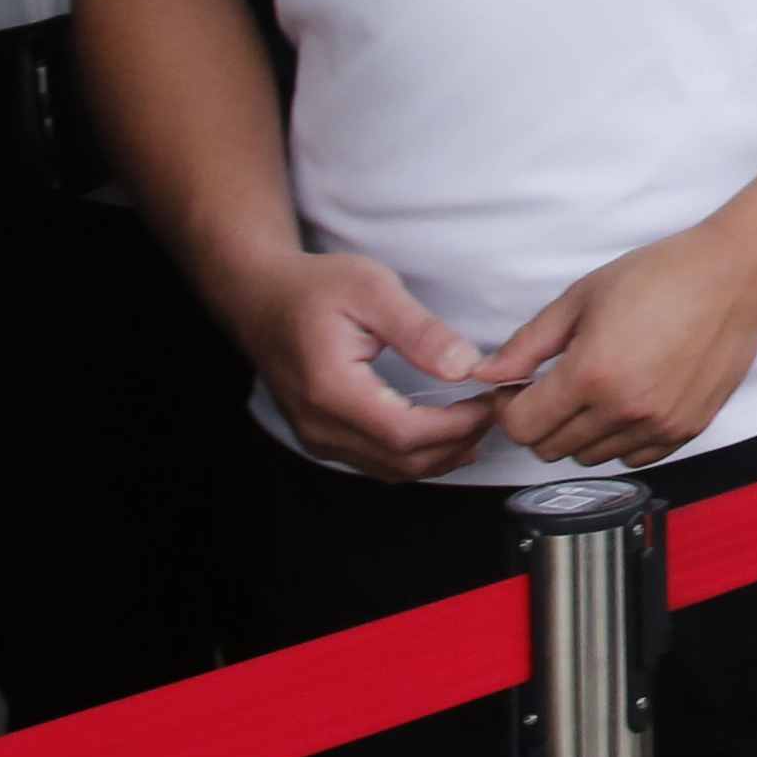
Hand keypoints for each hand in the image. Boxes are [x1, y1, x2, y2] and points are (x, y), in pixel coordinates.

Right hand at [228, 248, 516, 481]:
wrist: (260, 297)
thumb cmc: (315, 287)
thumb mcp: (373, 289)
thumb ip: (420, 331)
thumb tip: (466, 367)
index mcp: (332, 390)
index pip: (405, 433)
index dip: (457, 426)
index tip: (493, 400)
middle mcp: (320, 425)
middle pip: (402, 460)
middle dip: (458, 442)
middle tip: (497, 410)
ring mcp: (317, 437)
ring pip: (391, 469)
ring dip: (441, 455)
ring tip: (481, 422)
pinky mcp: (321, 438)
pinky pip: (375, 463)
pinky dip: (417, 455)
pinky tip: (447, 436)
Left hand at [487, 225, 756, 470]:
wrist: (736, 276)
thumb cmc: (661, 275)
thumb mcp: (582, 296)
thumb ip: (529, 343)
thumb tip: (487, 373)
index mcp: (591, 374)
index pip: (522, 427)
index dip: (510, 408)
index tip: (519, 389)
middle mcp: (623, 409)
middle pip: (551, 449)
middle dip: (541, 421)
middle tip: (554, 388)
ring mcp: (658, 425)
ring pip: (590, 458)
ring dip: (580, 432)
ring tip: (595, 391)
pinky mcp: (686, 430)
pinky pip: (633, 457)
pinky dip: (620, 439)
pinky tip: (626, 402)